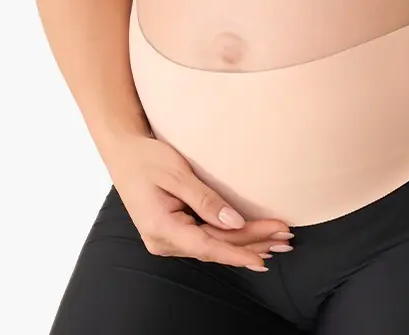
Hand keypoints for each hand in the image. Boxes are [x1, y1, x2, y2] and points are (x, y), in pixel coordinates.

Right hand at [103, 133, 292, 270]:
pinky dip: (229, 239)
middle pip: (215, 247)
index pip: (208, 246)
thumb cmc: (147, 158)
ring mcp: (166, 239)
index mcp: (161, 228)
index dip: (238, 252)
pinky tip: (251, 242)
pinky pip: (205, 240)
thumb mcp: (177, 174)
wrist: (123, 152)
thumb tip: (234, 222)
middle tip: (285, 238)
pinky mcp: (172, 232)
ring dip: (245, 244)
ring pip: (212, 246)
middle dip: (252, 244)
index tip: (263, 256)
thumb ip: (205, 200)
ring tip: (277, 244)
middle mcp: (163, 241)